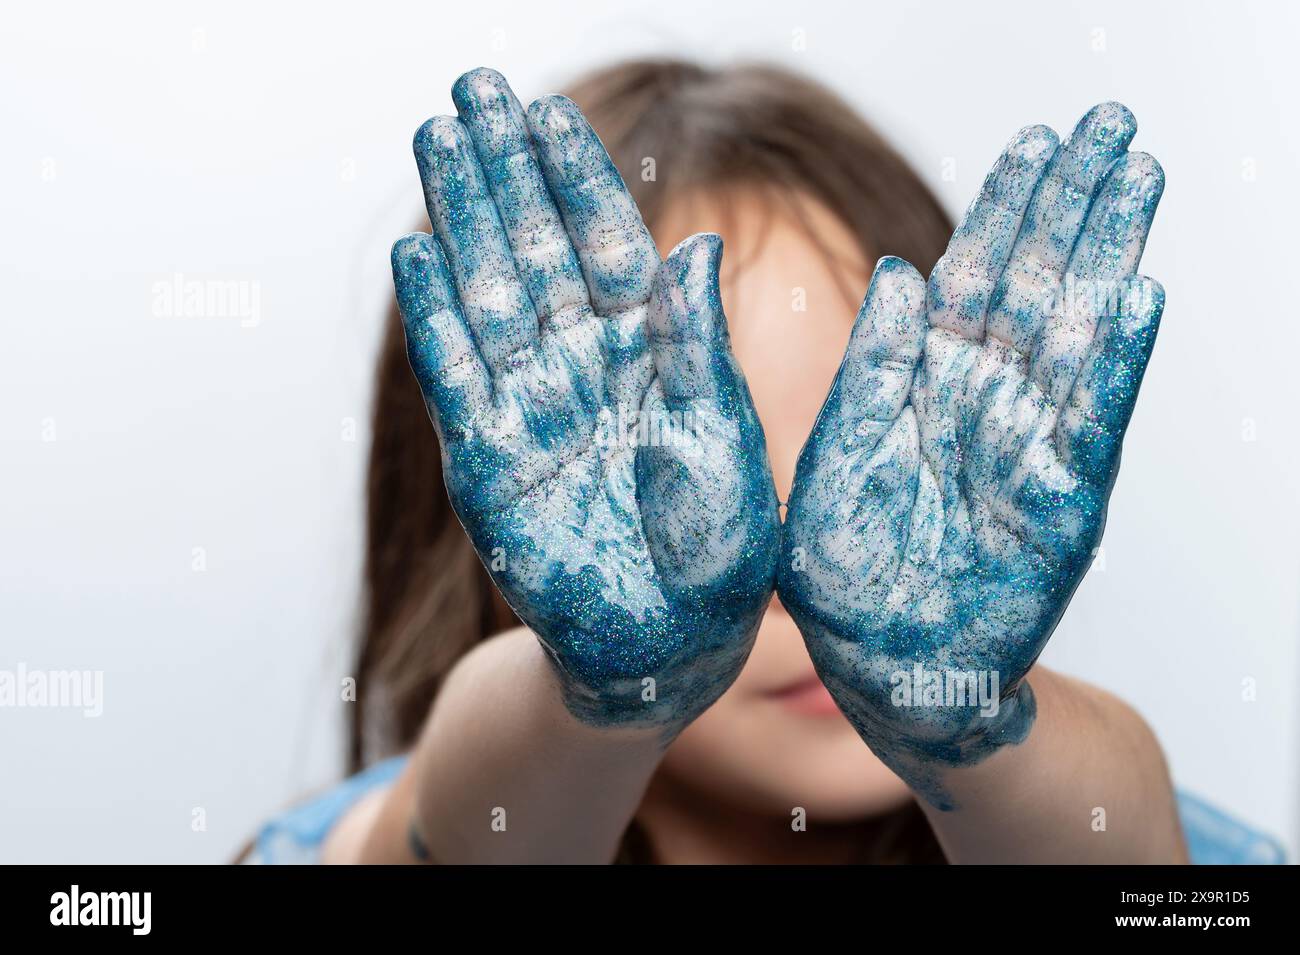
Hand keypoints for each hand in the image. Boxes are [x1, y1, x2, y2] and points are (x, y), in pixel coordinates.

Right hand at [391, 69, 779, 736]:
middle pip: (535, 249)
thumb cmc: (720, 547)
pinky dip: (434, 318)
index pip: (605, 244)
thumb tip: (696, 248)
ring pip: (488, 293)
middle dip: (503, 172)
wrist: (669, 644)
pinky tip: (416, 252)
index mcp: (651, 350)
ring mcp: (531, 406)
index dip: (575, 177)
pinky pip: (457, 376)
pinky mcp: (487, 460)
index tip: (546, 110)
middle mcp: (584, 365)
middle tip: (469, 92)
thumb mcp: (725, 439)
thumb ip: (699, 347)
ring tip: (432, 141)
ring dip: (461, 218)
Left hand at [778, 103, 1164, 803]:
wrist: (884, 673)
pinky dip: (1111, 364)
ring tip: (1137, 182)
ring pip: (1071, 335)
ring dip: (1105, 258)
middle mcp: (982, 405)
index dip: (1006, 210)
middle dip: (1071, 207)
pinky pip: (1088, 423)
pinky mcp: (1060, 504)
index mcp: (921, 386)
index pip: (970, 278)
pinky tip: (1135, 298)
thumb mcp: (835, 462)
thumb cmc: (847, 578)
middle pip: (1033, 286)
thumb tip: (901, 273)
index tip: (1038, 143)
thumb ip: (869, 372)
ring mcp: (1026, 448)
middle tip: (1113, 128)